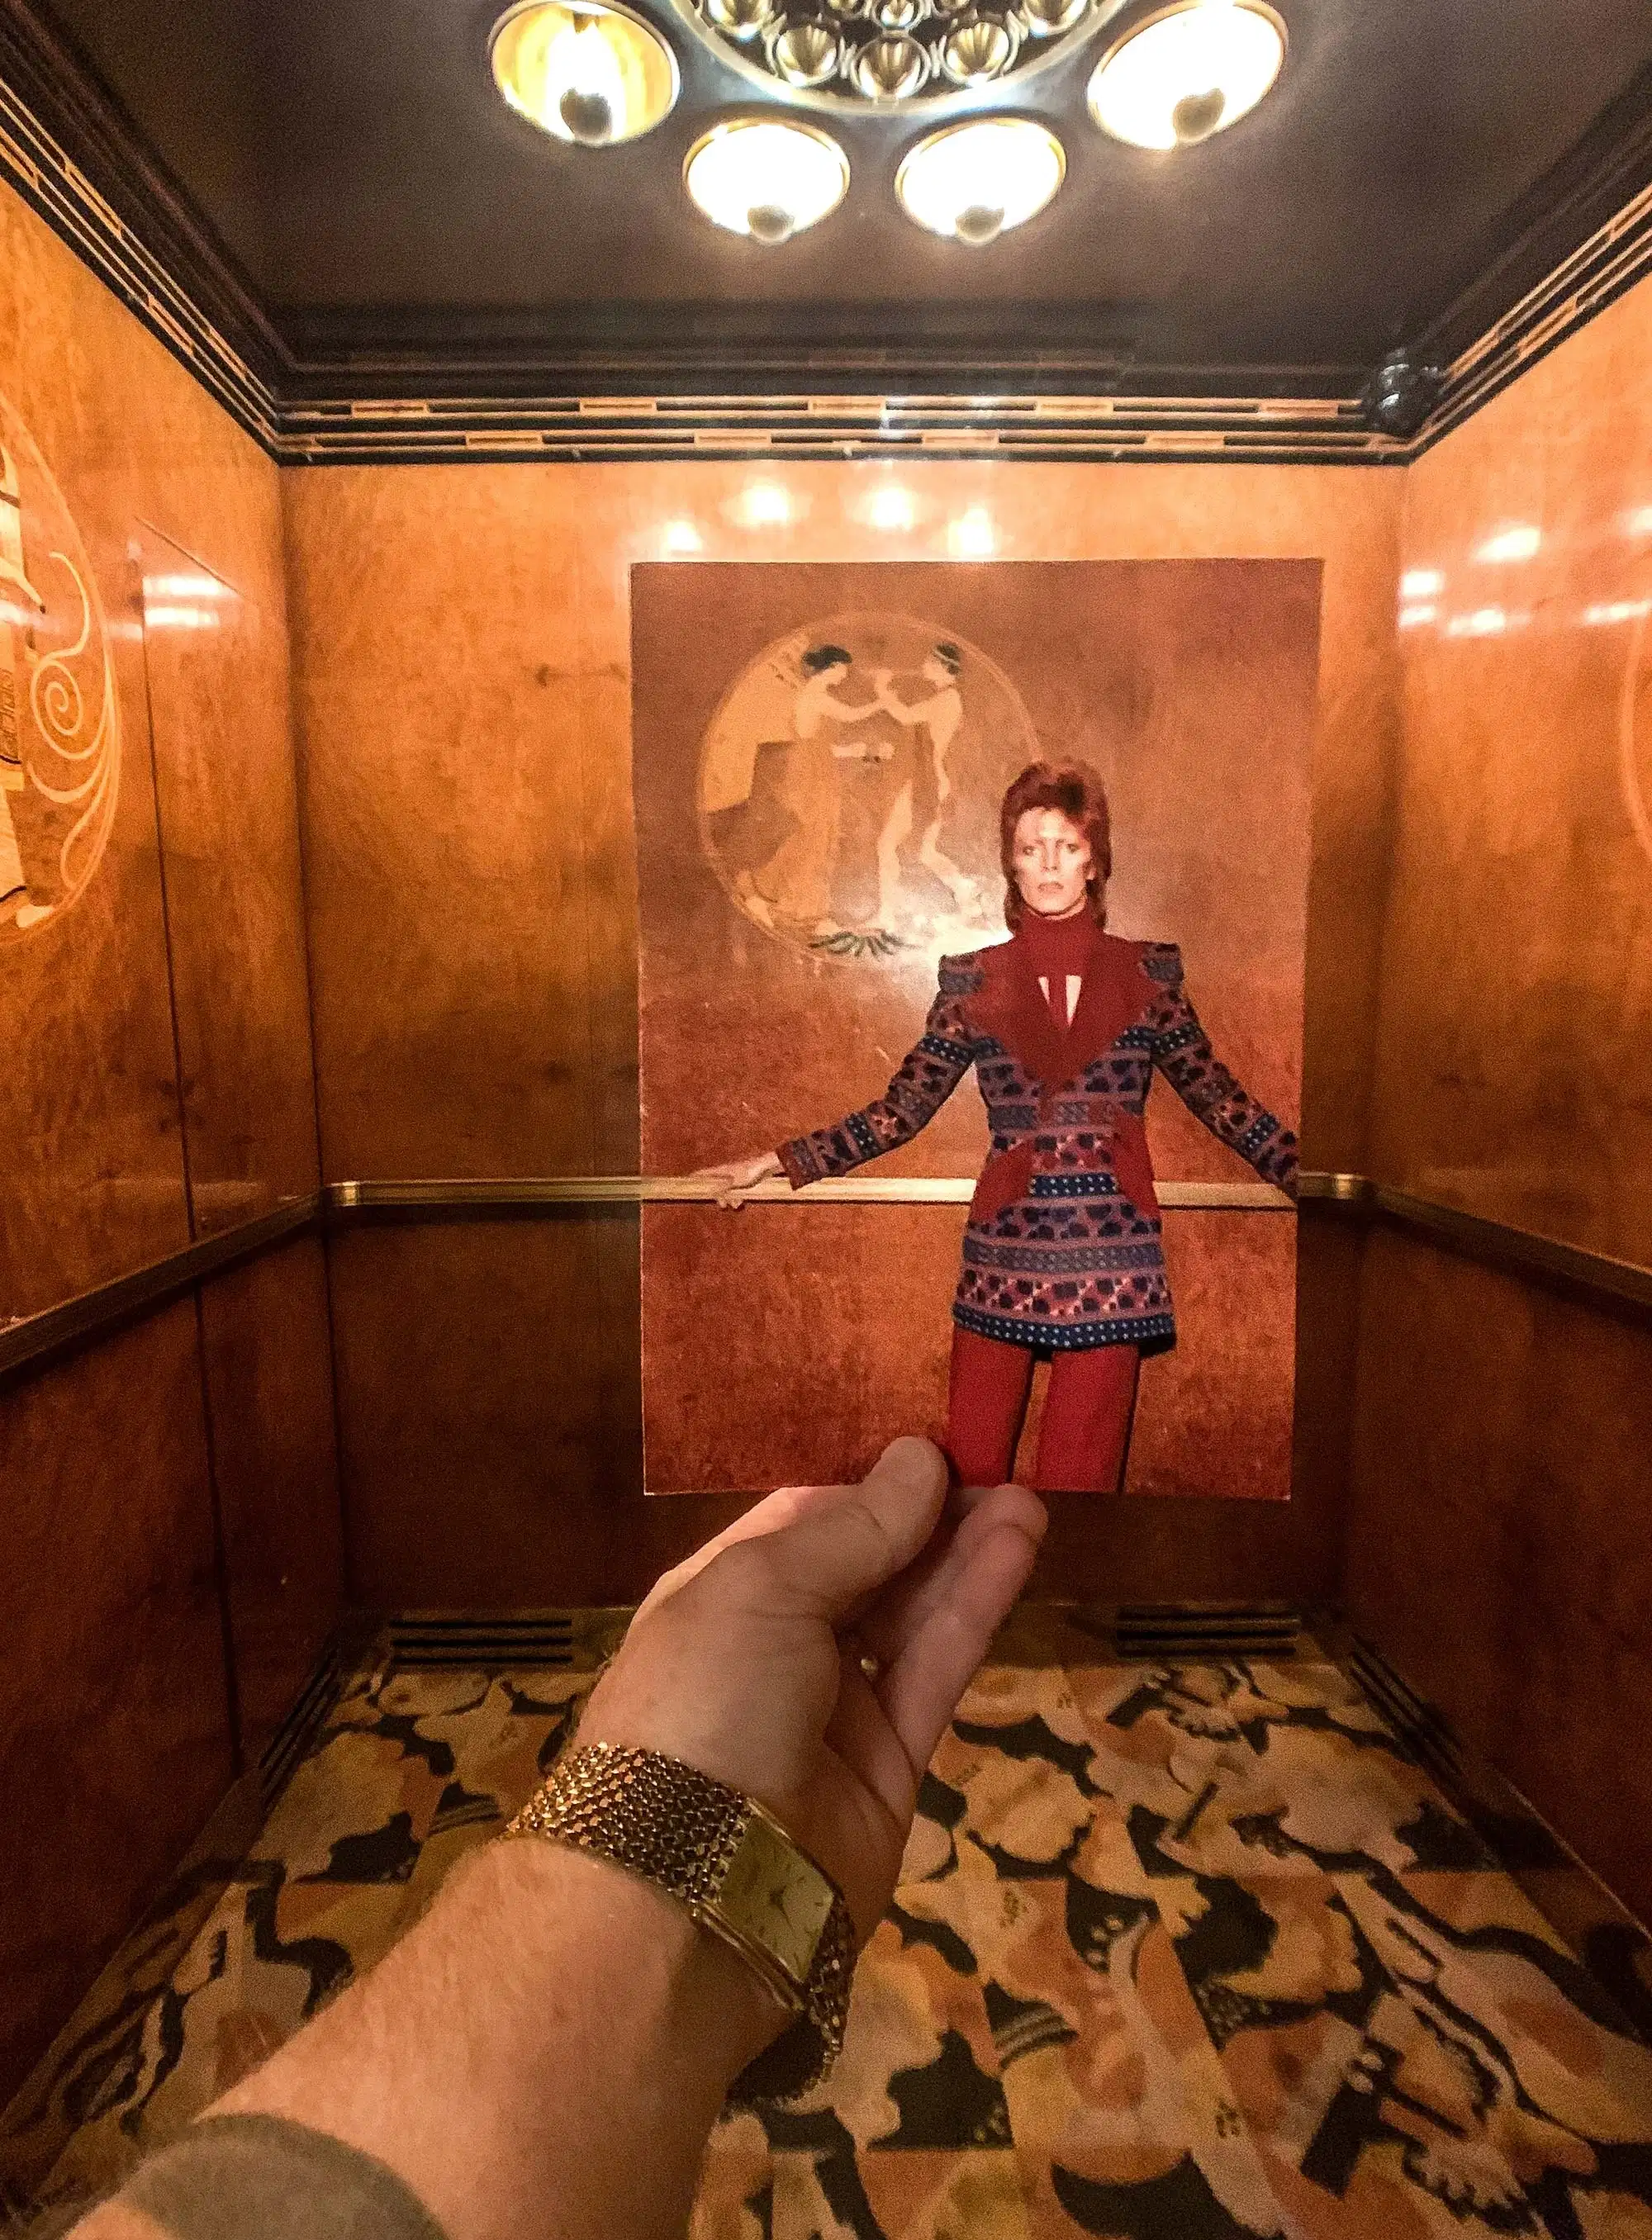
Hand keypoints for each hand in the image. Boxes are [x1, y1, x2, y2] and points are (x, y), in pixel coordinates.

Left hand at [576, 1438, 1046, 1946]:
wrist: (693, 1889)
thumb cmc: (704, 1701)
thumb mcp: (760, 1589)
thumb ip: (853, 1531)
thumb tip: (921, 1457)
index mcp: (717, 1595)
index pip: (804, 1521)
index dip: (871, 1485)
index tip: (939, 1449)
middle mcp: (773, 1647)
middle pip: (865, 1567)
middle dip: (929, 1519)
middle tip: (1005, 1466)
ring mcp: (832, 1710)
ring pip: (909, 1617)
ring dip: (965, 1557)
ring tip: (1029, 1499)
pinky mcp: (889, 1766)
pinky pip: (934, 1672)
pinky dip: (974, 1610)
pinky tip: (1016, 1551)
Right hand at [694, 1150, 782, 1206]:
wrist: (766, 1167)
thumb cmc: (749, 1172)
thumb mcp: (735, 1182)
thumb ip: (723, 1187)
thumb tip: (711, 1191)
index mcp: (720, 1171)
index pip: (703, 1174)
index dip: (695, 1178)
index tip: (686, 1181)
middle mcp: (725, 1174)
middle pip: (715, 1186)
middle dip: (718, 1197)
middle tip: (722, 1204)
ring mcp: (733, 1178)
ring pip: (726, 1191)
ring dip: (730, 1199)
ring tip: (736, 1205)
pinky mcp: (742, 1181)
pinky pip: (735, 1191)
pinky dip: (737, 1197)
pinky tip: (741, 1202)